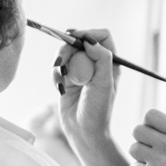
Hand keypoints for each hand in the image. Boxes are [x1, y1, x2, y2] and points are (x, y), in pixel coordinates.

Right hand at [53, 26, 119, 151]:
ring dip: (59, 62)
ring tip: (59, 76)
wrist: (83, 132)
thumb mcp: (105, 83)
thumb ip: (101, 59)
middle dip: (68, 48)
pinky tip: (58, 87)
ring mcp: (80, 72)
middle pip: (79, 42)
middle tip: (60, 60)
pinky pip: (57, 69)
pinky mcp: (66, 80)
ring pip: (66, 54)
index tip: (75, 37)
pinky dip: (55, 75)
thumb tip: (89, 41)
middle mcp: (95, 64)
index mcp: (110, 62)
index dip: (88, 33)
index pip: (102, 37)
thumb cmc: (98, 110)